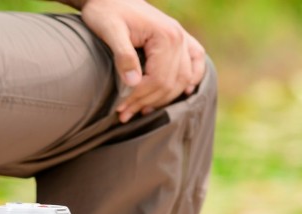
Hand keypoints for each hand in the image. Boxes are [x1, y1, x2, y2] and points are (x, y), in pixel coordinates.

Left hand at [78, 0, 205, 122]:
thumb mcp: (109, 30)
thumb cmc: (105, 11)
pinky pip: (196, 63)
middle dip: (147, 102)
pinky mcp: (181, 40)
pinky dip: (191, 80)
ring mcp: (182, 38)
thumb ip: (123, 56)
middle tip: (124, 114)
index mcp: (165, 35)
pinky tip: (181, 93)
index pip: (158, 79)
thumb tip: (134, 83)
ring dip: (164, 99)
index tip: (120, 108)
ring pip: (183, 80)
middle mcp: (179, 37)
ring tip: (141, 109)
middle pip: (171, 83)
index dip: (139, 97)